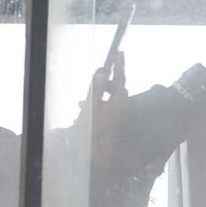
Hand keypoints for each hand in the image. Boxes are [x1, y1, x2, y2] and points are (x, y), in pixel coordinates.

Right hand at [83, 51, 128, 169]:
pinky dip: (101, 102)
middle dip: (107, 81)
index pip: (120, 77)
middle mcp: (121, 106)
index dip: (119, 64)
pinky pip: (109, 105)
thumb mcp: (91, 107)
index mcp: (118, 100)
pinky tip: (87, 108)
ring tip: (85, 99)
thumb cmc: (93, 130)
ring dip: (102, 93)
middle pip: (117, 86)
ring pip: (112, 96)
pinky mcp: (114, 120)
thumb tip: (102, 72)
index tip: (119, 52)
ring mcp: (119, 114)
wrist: (97, 154)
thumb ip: (97, 89)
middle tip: (97, 79)